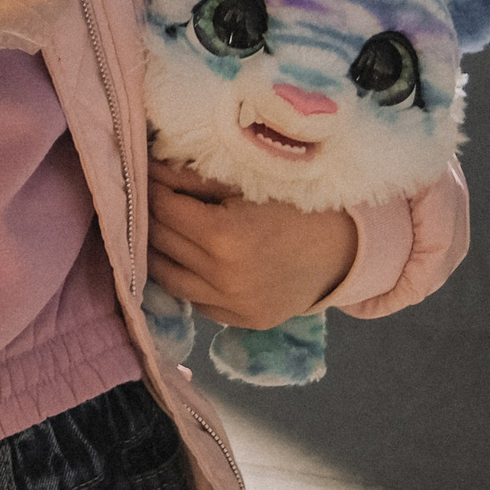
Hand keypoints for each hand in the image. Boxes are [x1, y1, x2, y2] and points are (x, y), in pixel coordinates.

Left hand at [148, 160, 356, 329]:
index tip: (147, 174)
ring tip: (156, 228)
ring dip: (157, 250)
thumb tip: (146, 169)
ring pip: (167, 277)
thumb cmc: (293, 205)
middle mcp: (224, 277)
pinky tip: (183, 258)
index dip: (152, 187)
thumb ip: (190, 178)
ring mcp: (233, 305)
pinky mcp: (241, 321)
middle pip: (161, 241)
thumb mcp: (242, 184)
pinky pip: (194, 300)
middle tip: (148, 196)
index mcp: (224, 237)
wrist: (342, 249)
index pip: (164, 208)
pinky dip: (184, 278)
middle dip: (150, 214)